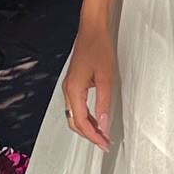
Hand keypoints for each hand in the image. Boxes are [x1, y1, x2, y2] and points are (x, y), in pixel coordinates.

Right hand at [63, 22, 115, 150]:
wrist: (92, 29)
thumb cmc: (99, 48)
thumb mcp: (105, 78)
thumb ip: (103, 103)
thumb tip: (104, 124)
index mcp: (73, 90)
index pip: (81, 122)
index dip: (93, 136)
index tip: (104, 144)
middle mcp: (68, 90)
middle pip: (74, 122)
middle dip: (88, 135)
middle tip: (104, 143)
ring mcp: (69, 87)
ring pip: (74, 115)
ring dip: (87, 127)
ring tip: (102, 134)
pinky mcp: (73, 83)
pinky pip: (76, 106)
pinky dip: (86, 117)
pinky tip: (97, 119)